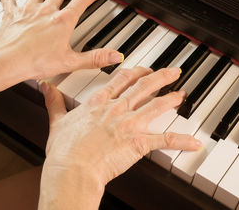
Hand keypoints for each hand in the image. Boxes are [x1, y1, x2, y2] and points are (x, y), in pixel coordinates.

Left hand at [0, 0, 122, 94]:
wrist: (8, 61)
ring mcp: (28, 11)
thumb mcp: (70, 62)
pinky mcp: (12, 16)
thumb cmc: (35, 61)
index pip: (80, 3)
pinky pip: (9, 1)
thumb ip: (94, 58)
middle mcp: (45, 11)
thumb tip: (115, 56)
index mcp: (61, 21)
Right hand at [39, 67, 201, 208]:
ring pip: (155, 106)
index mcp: (98, 103)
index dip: (134, 73)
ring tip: (181, 94)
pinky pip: (163, 140)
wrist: (72, 168)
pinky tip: (193, 141)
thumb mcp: (57, 120)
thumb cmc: (64, 148)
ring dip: (171, 99)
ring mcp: (128, 124)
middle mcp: (115, 109)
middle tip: (171, 72)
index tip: (142, 69)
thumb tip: (45, 87)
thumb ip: (53, 101)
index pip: (120, 81)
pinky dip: (181, 140)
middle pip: (142, 87)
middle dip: (159, 77)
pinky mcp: (137, 142)